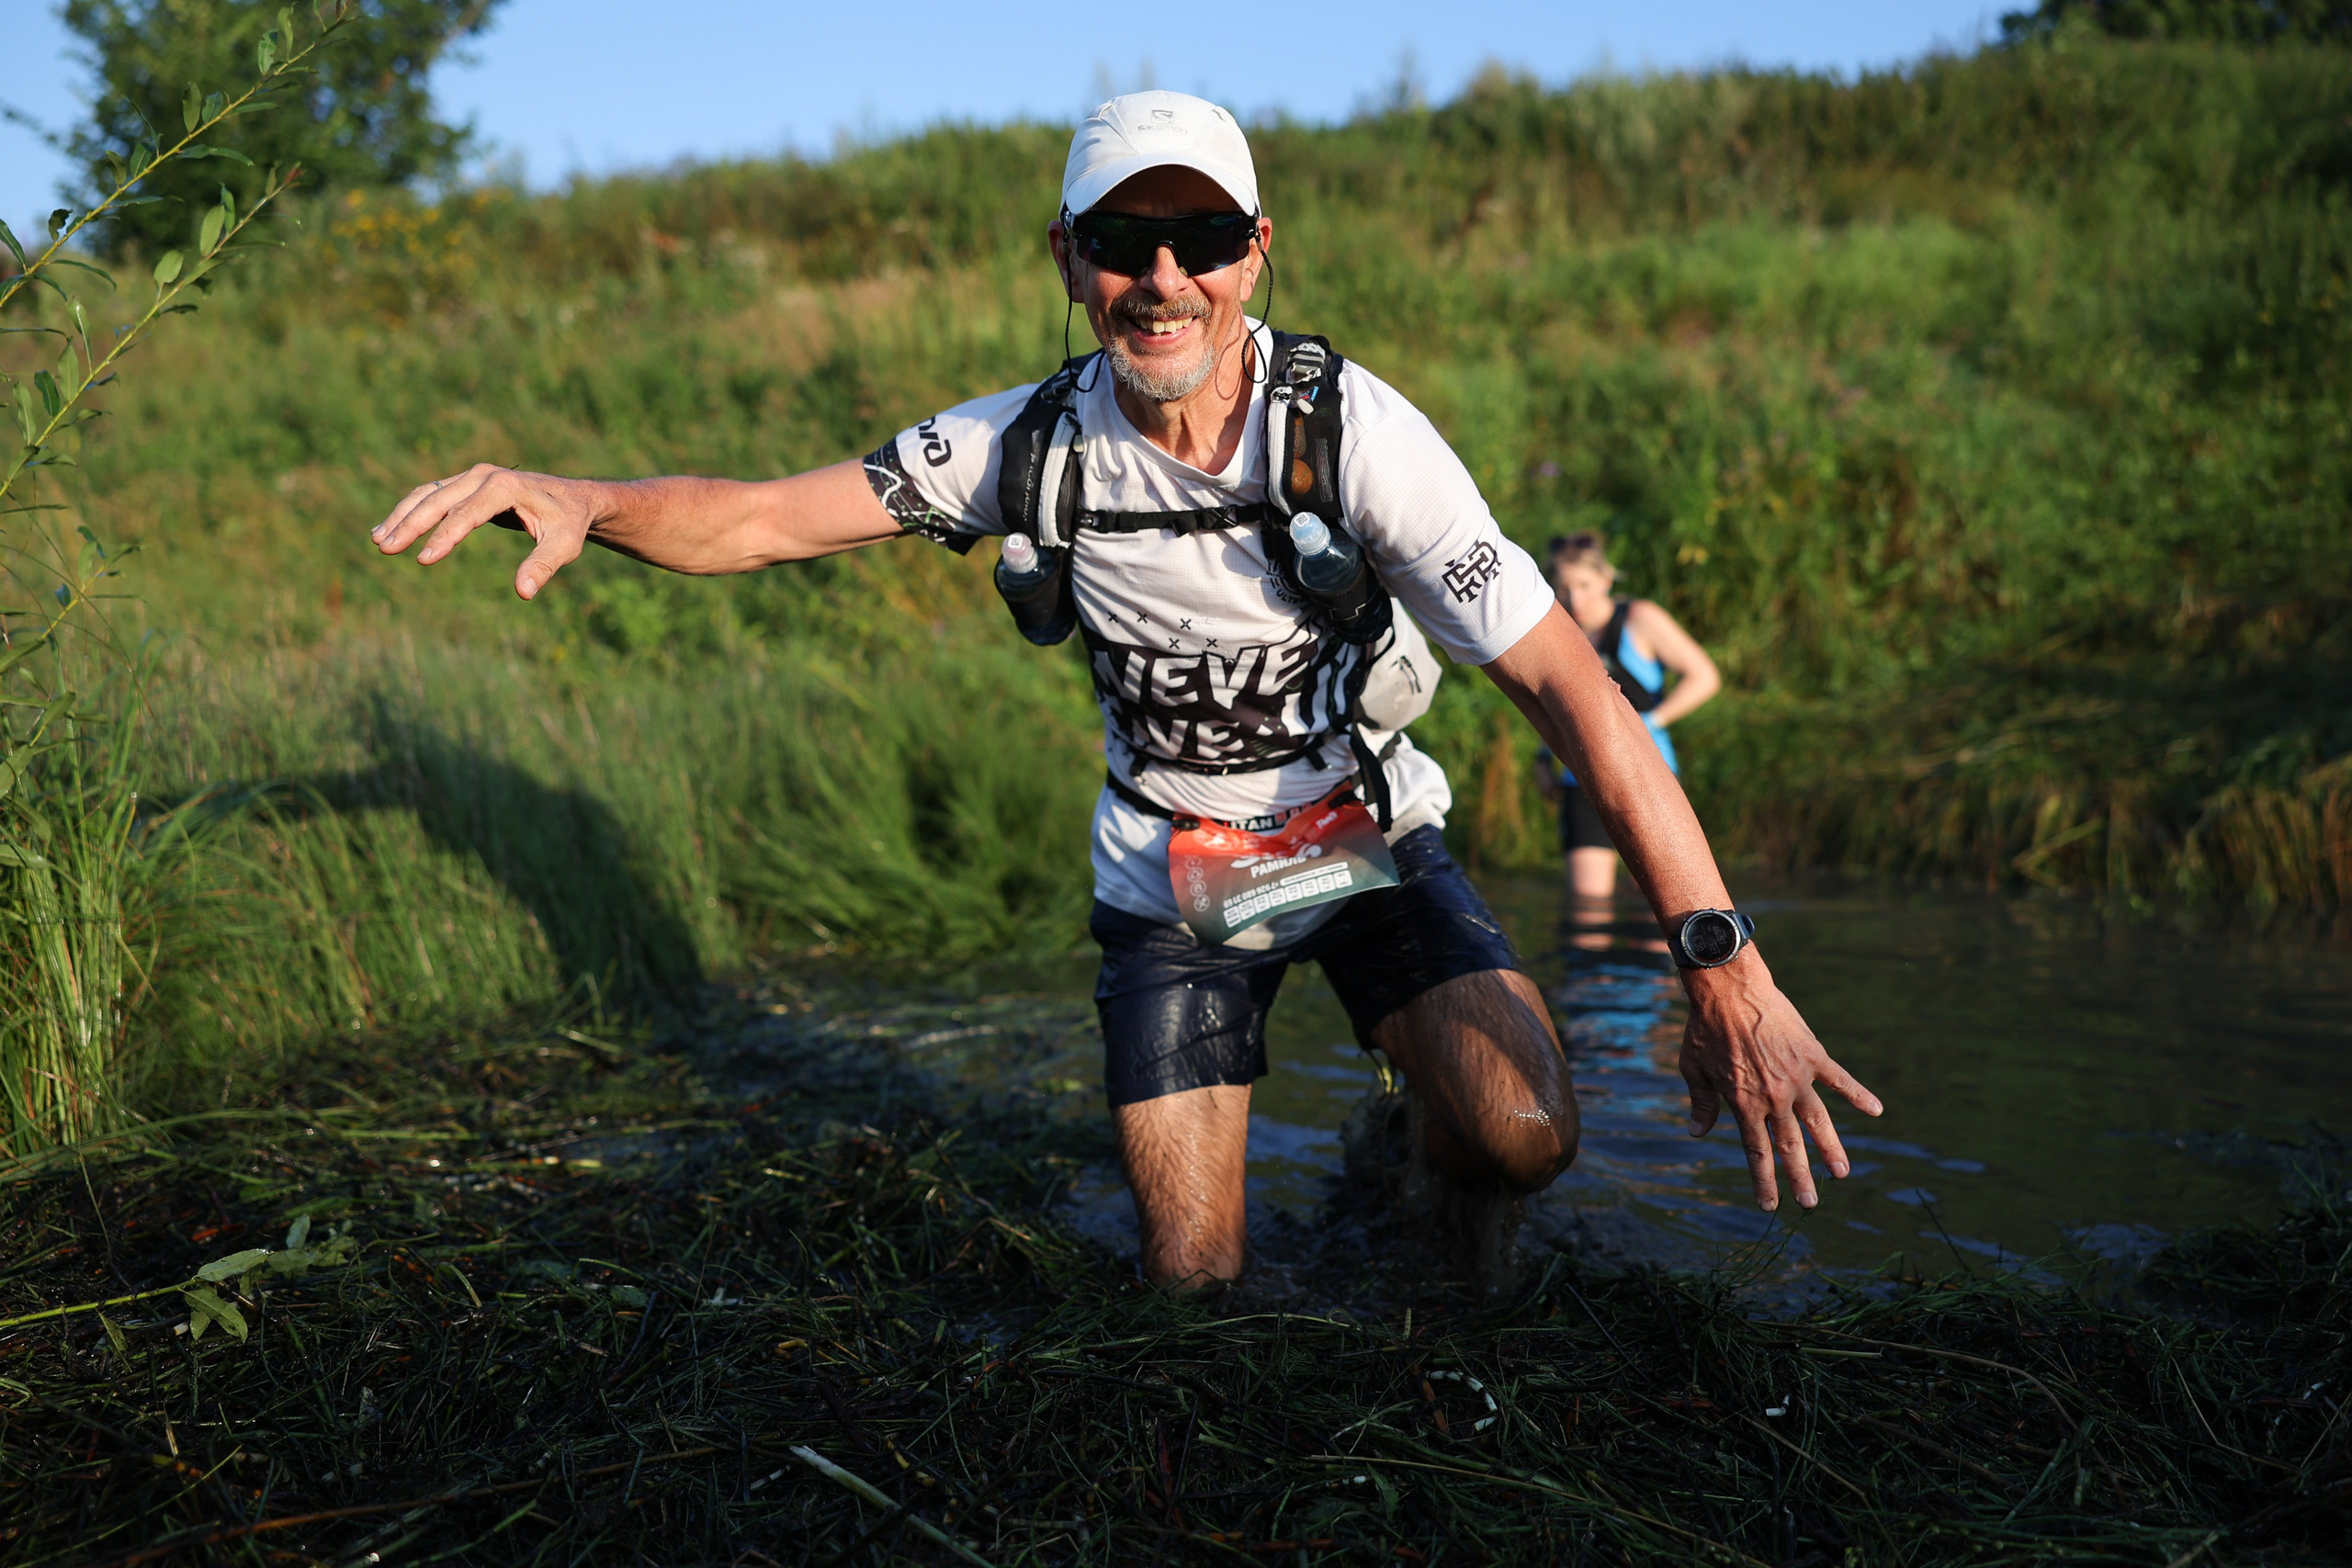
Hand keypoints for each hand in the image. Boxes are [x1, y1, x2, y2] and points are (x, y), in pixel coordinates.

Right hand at [371, 462, 600, 599]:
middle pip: (438, 500)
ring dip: (401, 516)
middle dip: (410, 524)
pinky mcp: (466, 483)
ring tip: (378, 540)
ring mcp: (472, 477)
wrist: (573, 498)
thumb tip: (524, 592)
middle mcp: (484, 476)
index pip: (466, 514)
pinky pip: (431, 495)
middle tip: (386, 549)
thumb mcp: (564, 545)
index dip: (444, 537)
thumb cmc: (567, 523)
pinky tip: (391, 528)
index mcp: (505, 487)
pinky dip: (409, 510)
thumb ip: (543, 566)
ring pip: (428, 494)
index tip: (424, 560)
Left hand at [1677, 953, 1881, 1210]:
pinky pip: (1840, 1080)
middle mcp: (1773, 1096)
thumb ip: (1702, 1103)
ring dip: (1831, 1149)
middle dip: (1800, 1177)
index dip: (1764, 1180)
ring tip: (1842, 1174)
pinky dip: (1858, 1095)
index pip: (1756, 1152)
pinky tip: (1876, 1110)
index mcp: (1744, 1103)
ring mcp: (1796, 1077)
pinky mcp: (1812, 1055)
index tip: (1770, 1205)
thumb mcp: (1694, 1069)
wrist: (1729, 989)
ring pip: (1818, 1122)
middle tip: (1810, 1204)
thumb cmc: (1706, 1028)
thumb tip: (1697, 1133)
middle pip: (1790, 1145)